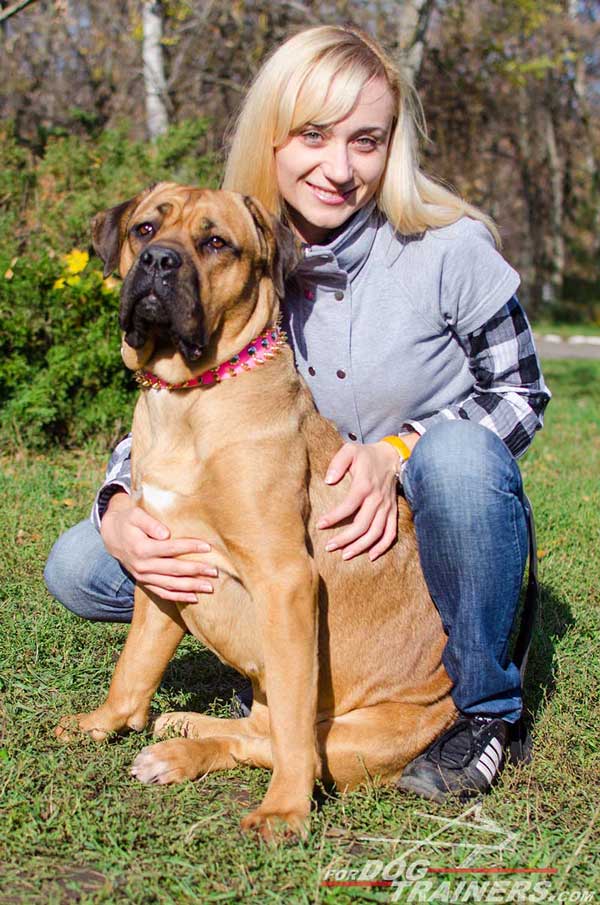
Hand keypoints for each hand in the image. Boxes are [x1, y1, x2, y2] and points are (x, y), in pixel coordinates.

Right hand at [100, 493, 216, 602]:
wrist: (112, 536)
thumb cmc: (129, 522)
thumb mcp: (135, 515)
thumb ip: (150, 523)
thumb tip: (166, 534)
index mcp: (141, 548)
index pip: (170, 548)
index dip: (189, 547)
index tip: (207, 547)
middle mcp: (142, 566)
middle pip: (173, 570)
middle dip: (196, 571)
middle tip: (214, 571)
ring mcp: (143, 577)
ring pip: (170, 585)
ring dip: (191, 587)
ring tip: (209, 587)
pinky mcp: (145, 583)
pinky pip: (162, 593)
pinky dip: (178, 597)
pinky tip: (194, 598)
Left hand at [317, 434, 418, 560]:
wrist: (392, 457)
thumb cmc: (366, 455)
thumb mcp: (350, 451)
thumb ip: (337, 463)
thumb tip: (328, 481)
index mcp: (364, 485)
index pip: (348, 506)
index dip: (333, 518)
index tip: (320, 525)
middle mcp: (377, 499)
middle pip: (362, 525)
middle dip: (345, 539)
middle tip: (329, 547)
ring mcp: (387, 507)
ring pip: (375, 533)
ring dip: (360, 546)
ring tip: (345, 555)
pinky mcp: (393, 512)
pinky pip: (391, 533)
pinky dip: (382, 546)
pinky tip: (370, 556)